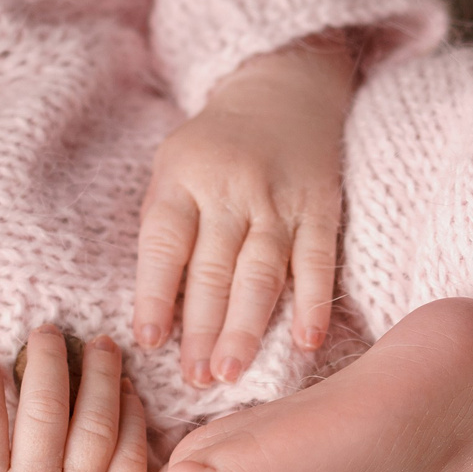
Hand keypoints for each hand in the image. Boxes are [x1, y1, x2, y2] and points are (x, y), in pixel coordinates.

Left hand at [136, 36, 356, 385]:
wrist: (282, 91)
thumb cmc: (212, 149)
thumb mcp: (172, 170)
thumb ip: (166, 229)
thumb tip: (155, 311)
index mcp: (183, 179)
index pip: (166, 244)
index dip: (156, 295)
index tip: (150, 343)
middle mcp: (231, 190)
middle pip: (214, 269)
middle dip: (203, 329)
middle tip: (195, 379)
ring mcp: (280, 200)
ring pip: (262, 272)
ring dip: (247, 327)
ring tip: (231, 373)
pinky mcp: (322, 207)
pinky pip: (318, 260)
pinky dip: (313, 303)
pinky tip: (304, 342)